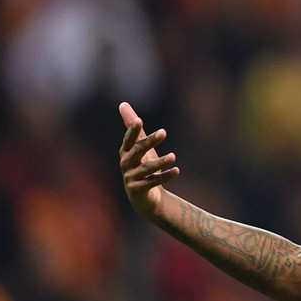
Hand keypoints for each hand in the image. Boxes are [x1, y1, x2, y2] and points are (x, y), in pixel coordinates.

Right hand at [118, 102, 178, 218]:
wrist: (143, 196)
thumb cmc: (141, 165)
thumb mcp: (138, 146)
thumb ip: (132, 127)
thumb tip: (123, 103)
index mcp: (125, 152)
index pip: (129, 139)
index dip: (133, 130)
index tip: (140, 120)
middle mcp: (126, 164)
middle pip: (138, 151)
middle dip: (150, 141)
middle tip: (164, 132)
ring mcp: (131, 178)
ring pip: (147, 168)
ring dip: (161, 162)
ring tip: (173, 156)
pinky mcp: (139, 190)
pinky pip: (154, 182)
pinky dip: (166, 176)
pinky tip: (177, 170)